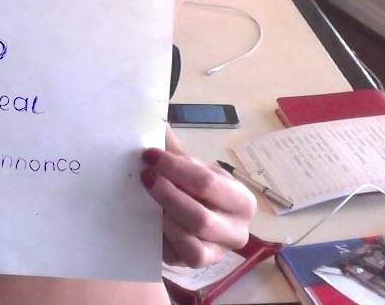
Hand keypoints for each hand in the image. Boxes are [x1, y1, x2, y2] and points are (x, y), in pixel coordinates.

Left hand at [141, 129, 255, 267]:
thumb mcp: (190, 170)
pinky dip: (167, 234)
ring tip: (145, 195)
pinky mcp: (201, 265)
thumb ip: (175, 150)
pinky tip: (152, 219)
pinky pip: (184, 252)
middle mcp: (239, 229)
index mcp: (241, 199)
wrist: (191, 226)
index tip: (148, 155)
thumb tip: (156, 120)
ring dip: (165, 213)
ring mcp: (221, 251)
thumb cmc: (194, 193)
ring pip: (193, 235)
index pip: (206, 182)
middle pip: (200, 214)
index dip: (174, 167)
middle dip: (167, 192)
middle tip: (143, 176)